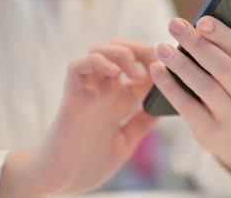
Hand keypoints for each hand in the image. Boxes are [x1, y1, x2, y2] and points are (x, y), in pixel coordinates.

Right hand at [0, 40, 157, 196]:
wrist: (60, 181)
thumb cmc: (88, 165)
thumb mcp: (126, 142)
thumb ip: (141, 123)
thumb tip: (162, 105)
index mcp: (118, 101)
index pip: (140, 70)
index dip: (156, 65)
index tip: (169, 71)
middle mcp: (103, 91)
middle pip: (121, 51)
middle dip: (141, 50)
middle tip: (155, 62)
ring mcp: (87, 90)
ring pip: (100, 50)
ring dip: (121, 52)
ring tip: (135, 72)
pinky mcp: (71, 94)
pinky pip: (79, 65)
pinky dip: (98, 61)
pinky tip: (115, 73)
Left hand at [149, 14, 230, 179]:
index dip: (221, 35)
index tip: (201, 20)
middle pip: (221, 67)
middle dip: (197, 44)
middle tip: (174, 25)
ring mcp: (228, 114)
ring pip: (204, 86)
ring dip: (180, 65)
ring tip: (162, 47)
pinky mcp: (208, 130)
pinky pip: (186, 106)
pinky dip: (169, 87)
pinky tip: (156, 70)